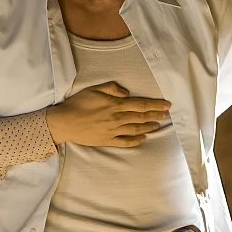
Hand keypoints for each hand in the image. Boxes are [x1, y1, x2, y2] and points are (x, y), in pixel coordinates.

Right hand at [45, 81, 170, 146]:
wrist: (64, 122)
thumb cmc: (78, 103)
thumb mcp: (95, 89)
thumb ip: (112, 88)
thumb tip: (126, 93)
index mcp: (116, 105)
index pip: (141, 104)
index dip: (155, 105)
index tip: (167, 105)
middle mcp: (118, 119)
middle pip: (142, 117)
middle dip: (156, 115)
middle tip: (167, 114)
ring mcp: (113, 131)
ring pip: (136, 129)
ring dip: (149, 127)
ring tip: (158, 125)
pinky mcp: (107, 141)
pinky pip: (126, 142)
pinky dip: (137, 140)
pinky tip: (144, 138)